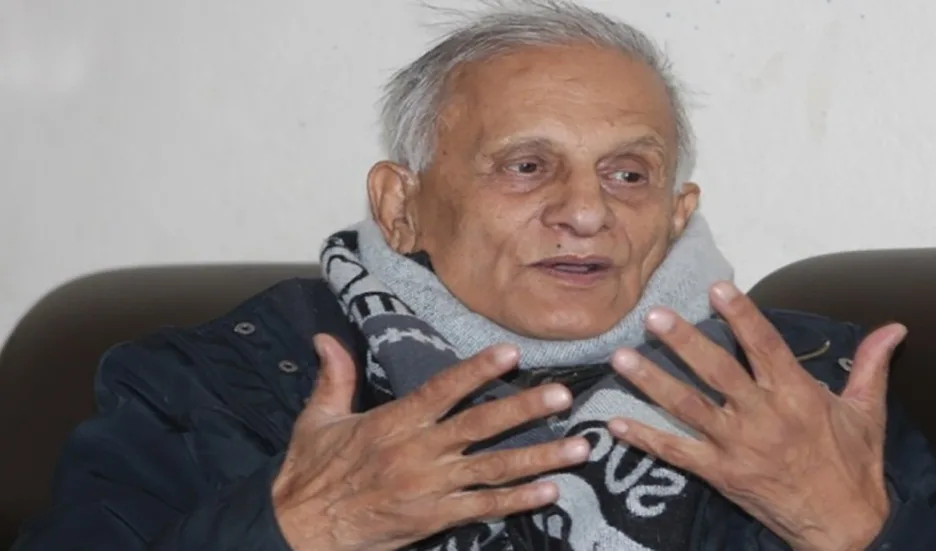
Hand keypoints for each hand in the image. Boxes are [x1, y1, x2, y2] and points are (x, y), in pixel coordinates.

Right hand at [271, 335, 589, 550]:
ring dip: (539, 457)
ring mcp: (430, 488)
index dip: (476, 371)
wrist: (301, 531)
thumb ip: (334, 377)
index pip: (441, 390)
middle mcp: (417, 452)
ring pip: (493, 469)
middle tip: (563, 395)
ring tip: (579, 447)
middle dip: (524, 409)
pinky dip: (518, 501)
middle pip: (479, 427)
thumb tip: (326, 337)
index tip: (510, 353)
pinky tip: (551, 491)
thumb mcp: (317, 420)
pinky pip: (483, 508)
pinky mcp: (434, 519)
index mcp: (393, 423)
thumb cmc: (310, 474)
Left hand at [608, 282, 906, 550]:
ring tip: (620, 358)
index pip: (765, 346)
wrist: (845, 527)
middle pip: (717, 372)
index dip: (741, 315)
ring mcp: (738, 446)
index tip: (718, 288)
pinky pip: (677, 453)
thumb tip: (893, 328)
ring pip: (689, 407)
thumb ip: (871, 366)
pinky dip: (646, 439)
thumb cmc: (853, 466)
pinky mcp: (721, 473)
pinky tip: (614, 423)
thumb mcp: (866, 413)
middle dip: (684, 343)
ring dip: (652, 383)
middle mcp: (763, 416)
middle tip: (654, 316)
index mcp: (796, 394)